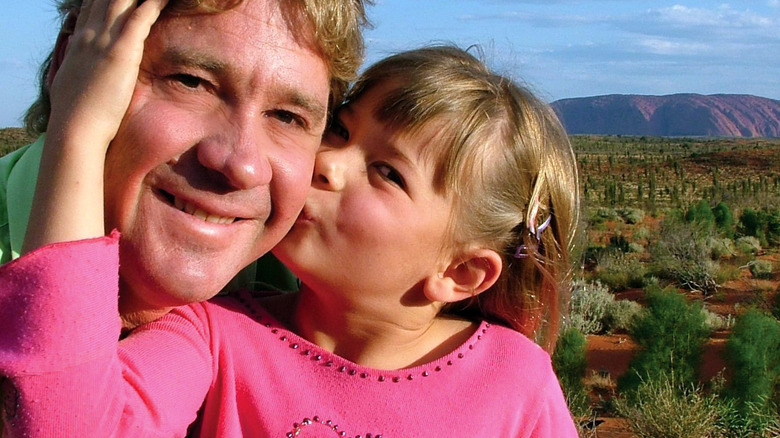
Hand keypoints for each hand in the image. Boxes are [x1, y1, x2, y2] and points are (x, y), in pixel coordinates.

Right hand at [47, 0, 168, 148]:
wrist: (75, 128)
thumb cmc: (75, 116)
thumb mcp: (70, 86)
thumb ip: (76, 73)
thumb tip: (76, 77)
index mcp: (77, 44)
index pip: (90, 8)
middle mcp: (88, 36)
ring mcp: (103, 40)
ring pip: (122, 1)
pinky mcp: (121, 50)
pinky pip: (141, 17)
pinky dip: (155, 3)